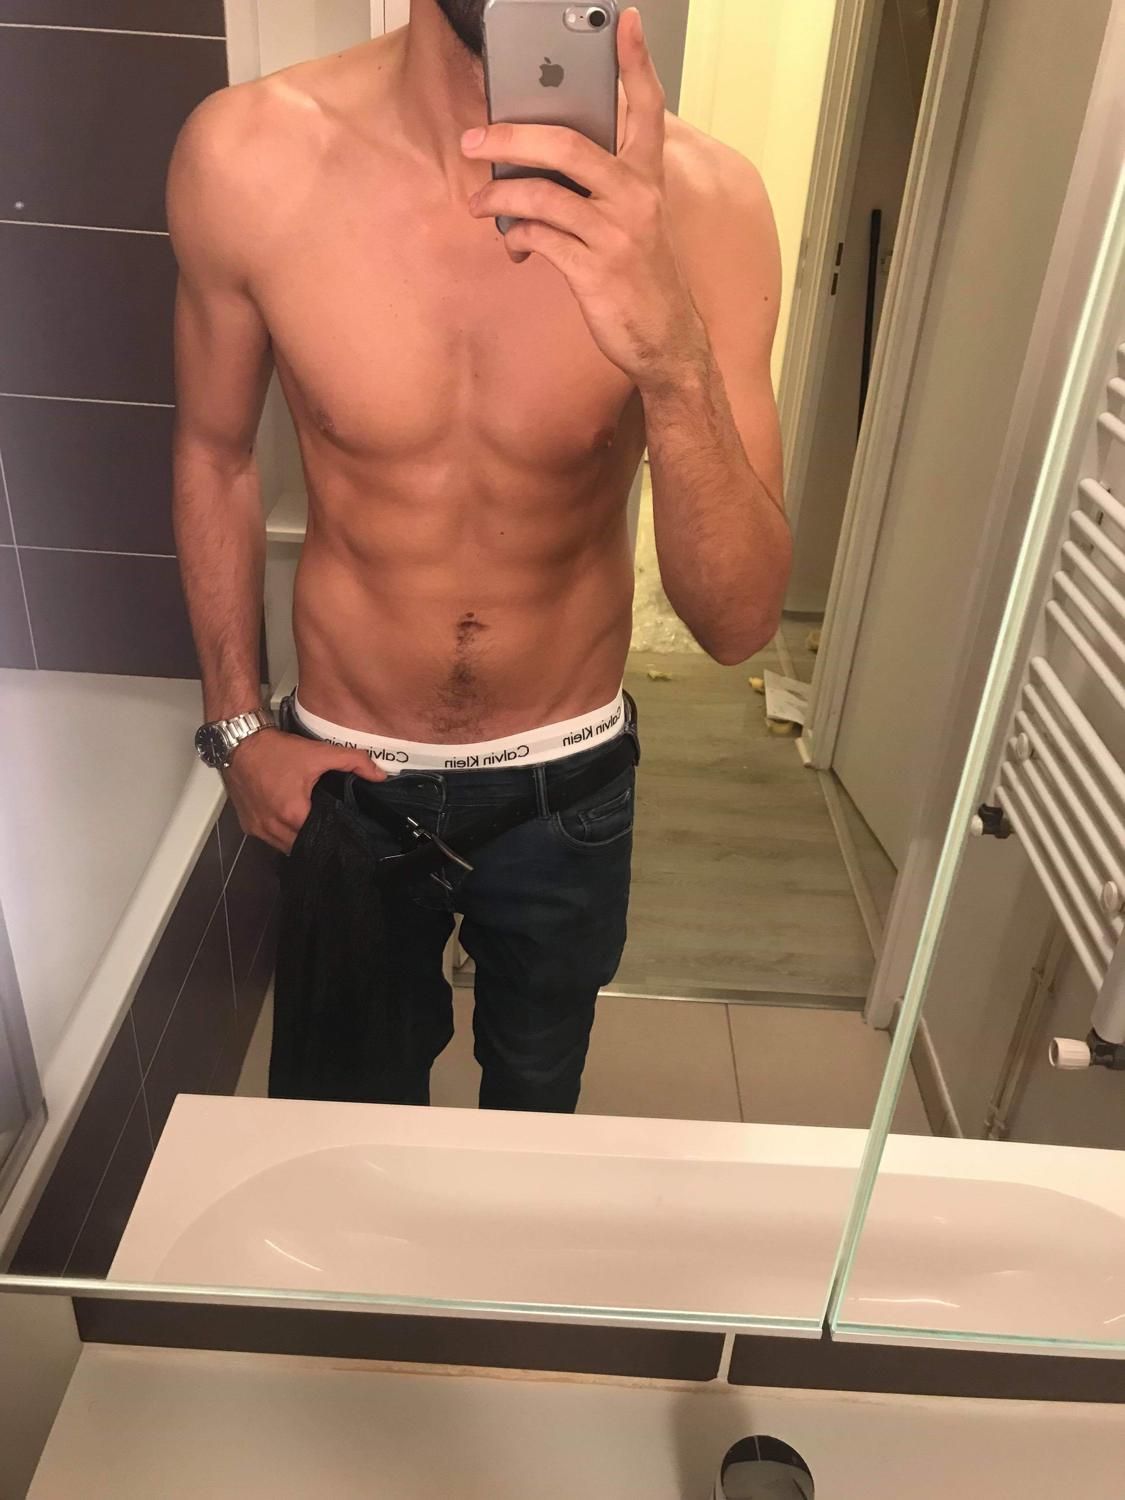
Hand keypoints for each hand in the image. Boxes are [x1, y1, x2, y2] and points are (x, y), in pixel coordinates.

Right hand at [223, 729, 386, 855]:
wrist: (240, 742)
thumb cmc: (278, 750)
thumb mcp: (319, 752)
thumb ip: (354, 761)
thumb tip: (380, 776)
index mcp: (292, 814)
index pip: (320, 837)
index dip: (333, 833)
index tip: (344, 830)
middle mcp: (272, 828)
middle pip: (302, 846)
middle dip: (316, 839)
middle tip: (330, 829)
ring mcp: (258, 829)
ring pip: (285, 846)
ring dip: (298, 839)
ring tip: (312, 827)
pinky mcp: (247, 826)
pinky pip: (269, 840)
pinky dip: (281, 835)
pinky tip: (291, 823)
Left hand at [462, 6, 706, 390]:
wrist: (667, 342)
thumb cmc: (643, 277)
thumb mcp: (637, 222)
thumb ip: (603, 187)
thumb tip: (541, 165)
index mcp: (647, 178)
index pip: (646, 108)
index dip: (636, 63)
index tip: (624, 23)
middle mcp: (635, 197)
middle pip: (566, 144)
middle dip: (510, 136)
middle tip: (475, 138)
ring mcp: (615, 234)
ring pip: (542, 194)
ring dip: (499, 197)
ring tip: (481, 203)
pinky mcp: (595, 270)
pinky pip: (541, 239)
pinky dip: (519, 236)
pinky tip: (513, 242)